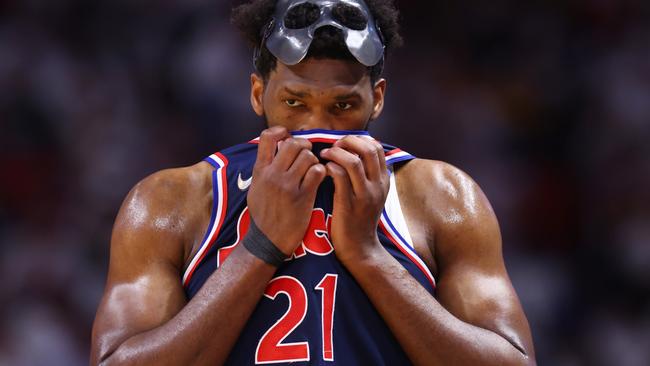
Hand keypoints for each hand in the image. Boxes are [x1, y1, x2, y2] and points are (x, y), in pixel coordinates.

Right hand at [247, 127, 326, 255]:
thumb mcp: (255, 187)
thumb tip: (274, 148)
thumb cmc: (263, 214)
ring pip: (308, 156)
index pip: (267, 137)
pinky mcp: (303, 197)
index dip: (281, 132)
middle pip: (293, 143)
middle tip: (306, 154)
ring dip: (314, 160)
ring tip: (312, 170)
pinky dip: (321, 173)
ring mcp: (288, 186)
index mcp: (260, 170)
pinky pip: (318, 172)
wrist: (267, 241)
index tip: (288, 137)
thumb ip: (264, 167)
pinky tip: (318, 180)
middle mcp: (273, 175)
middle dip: (303, 145)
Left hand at [320, 136, 389, 264]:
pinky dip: (329, 167)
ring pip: (353, 161)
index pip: (376, 147)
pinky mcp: (349, 204)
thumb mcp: (371, 196)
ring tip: (324, 155)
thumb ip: (366, 176)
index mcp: (383, 180)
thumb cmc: (359, 220)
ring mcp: (364, 195)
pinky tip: (322, 170)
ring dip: (336, 153)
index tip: (344, 144)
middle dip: (348, 141)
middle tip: (333, 146)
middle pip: (368, 149)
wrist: (359, 249)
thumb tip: (353, 154)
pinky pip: (339, 177)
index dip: (358, 139)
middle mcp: (377, 185)